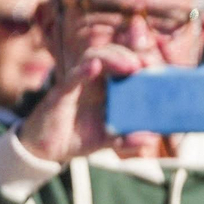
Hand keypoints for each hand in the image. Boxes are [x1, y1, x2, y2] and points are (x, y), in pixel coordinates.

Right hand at [14, 44, 146, 162]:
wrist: (46, 149)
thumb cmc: (78, 137)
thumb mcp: (108, 140)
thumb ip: (128, 139)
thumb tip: (152, 138)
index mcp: (107, 87)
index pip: (124, 63)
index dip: (140, 60)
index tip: (157, 68)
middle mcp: (93, 80)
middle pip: (111, 54)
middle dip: (130, 55)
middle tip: (145, 64)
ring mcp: (77, 84)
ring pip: (93, 57)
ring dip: (113, 57)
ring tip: (130, 65)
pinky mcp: (61, 93)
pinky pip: (71, 77)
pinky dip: (83, 70)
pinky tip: (93, 66)